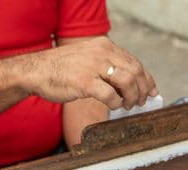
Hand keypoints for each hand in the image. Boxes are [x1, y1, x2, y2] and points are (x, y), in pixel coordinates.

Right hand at [19, 36, 156, 109]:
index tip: (152, 91)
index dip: (147, 79)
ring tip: (127, 105)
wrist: (36, 71)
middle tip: (140, 102)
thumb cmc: (62, 69)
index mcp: (104, 46)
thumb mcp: (88, 58)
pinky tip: (113, 106)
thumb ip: (107, 65)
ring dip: (132, 97)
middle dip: (142, 90)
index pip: (135, 62)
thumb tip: (129, 82)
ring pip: (127, 82)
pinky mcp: (85, 82)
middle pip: (135, 72)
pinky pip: (110, 95)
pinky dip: (116, 103)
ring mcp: (93, 67)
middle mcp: (101, 53)